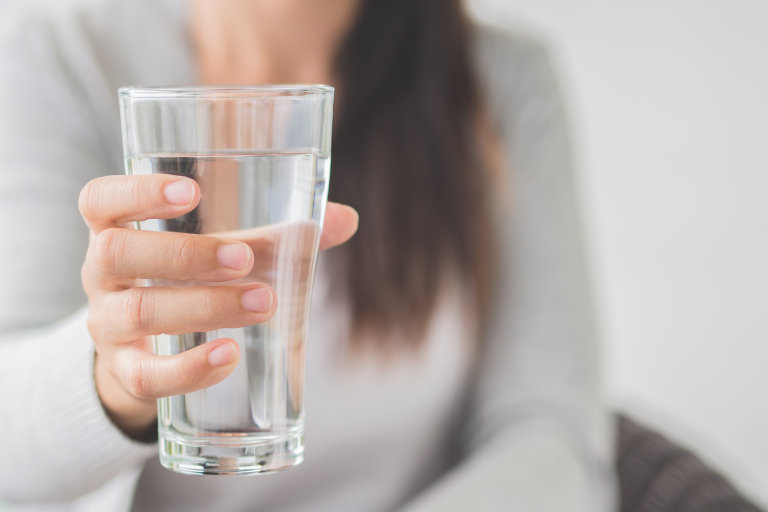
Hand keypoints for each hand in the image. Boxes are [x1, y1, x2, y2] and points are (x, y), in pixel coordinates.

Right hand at [78, 174, 356, 437]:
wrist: (152, 348)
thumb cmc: (192, 279)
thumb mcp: (223, 250)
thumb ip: (277, 235)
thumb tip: (345, 220)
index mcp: (118, 229)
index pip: (100, 200)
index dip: (136, 191)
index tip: (190, 191)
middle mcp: (102, 273)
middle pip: (117, 253)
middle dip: (186, 255)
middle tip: (245, 258)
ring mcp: (107, 324)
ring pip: (139, 312)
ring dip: (204, 306)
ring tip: (264, 302)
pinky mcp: (125, 371)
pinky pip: (147, 375)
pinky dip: (190, 367)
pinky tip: (230, 355)